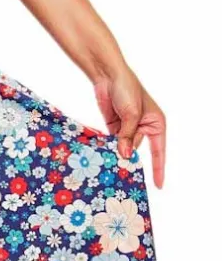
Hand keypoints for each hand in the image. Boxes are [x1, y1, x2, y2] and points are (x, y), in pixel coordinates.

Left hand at [91, 66, 165, 187]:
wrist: (107, 75)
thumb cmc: (126, 89)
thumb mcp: (130, 114)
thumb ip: (128, 136)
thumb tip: (126, 156)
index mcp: (156, 124)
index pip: (159, 151)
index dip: (158, 168)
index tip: (158, 185)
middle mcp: (144, 127)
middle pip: (136, 150)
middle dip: (128, 159)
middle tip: (122, 175)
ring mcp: (128, 128)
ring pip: (122, 147)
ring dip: (115, 154)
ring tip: (109, 166)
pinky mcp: (114, 127)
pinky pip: (112, 142)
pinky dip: (107, 148)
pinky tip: (101, 157)